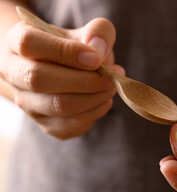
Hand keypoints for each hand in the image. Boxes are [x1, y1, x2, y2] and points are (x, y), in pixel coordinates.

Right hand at [0, 18, 124, 138]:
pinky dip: (95, 112)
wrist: (64, 72)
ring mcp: (27, 102)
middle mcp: (14, 73)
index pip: (29, 43)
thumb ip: (98, 32)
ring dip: (94, 98)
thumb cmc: (76, 50)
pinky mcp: (45, 124)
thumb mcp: (87, 33)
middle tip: (111, 78)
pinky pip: (70, 125)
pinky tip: (104, 100)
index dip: (65, 52)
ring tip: (111, 87)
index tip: (96, 58)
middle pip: (40, 80)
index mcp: (17, 42)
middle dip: (84, 80)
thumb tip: (99, 51)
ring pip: (58, 105)